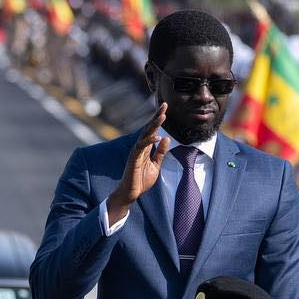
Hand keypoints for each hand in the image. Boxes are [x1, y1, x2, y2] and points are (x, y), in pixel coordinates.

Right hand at [106, 103, 171, 223]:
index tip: (165, 108)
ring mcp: (136, 152)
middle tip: (165, 105)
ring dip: (154, 125)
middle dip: (156, 117)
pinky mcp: (133, 159)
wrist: (131, 193)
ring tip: (163, 116)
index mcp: (145, 148)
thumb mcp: (155, 165)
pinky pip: (141, 147)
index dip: (158, 119)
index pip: (152, 130)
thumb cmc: (141, 180)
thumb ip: (160, 153)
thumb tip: (167, 138)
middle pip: (148, 128)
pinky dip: (149, 141)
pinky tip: (158, 137)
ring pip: (145, 135)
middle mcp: (140, 147)